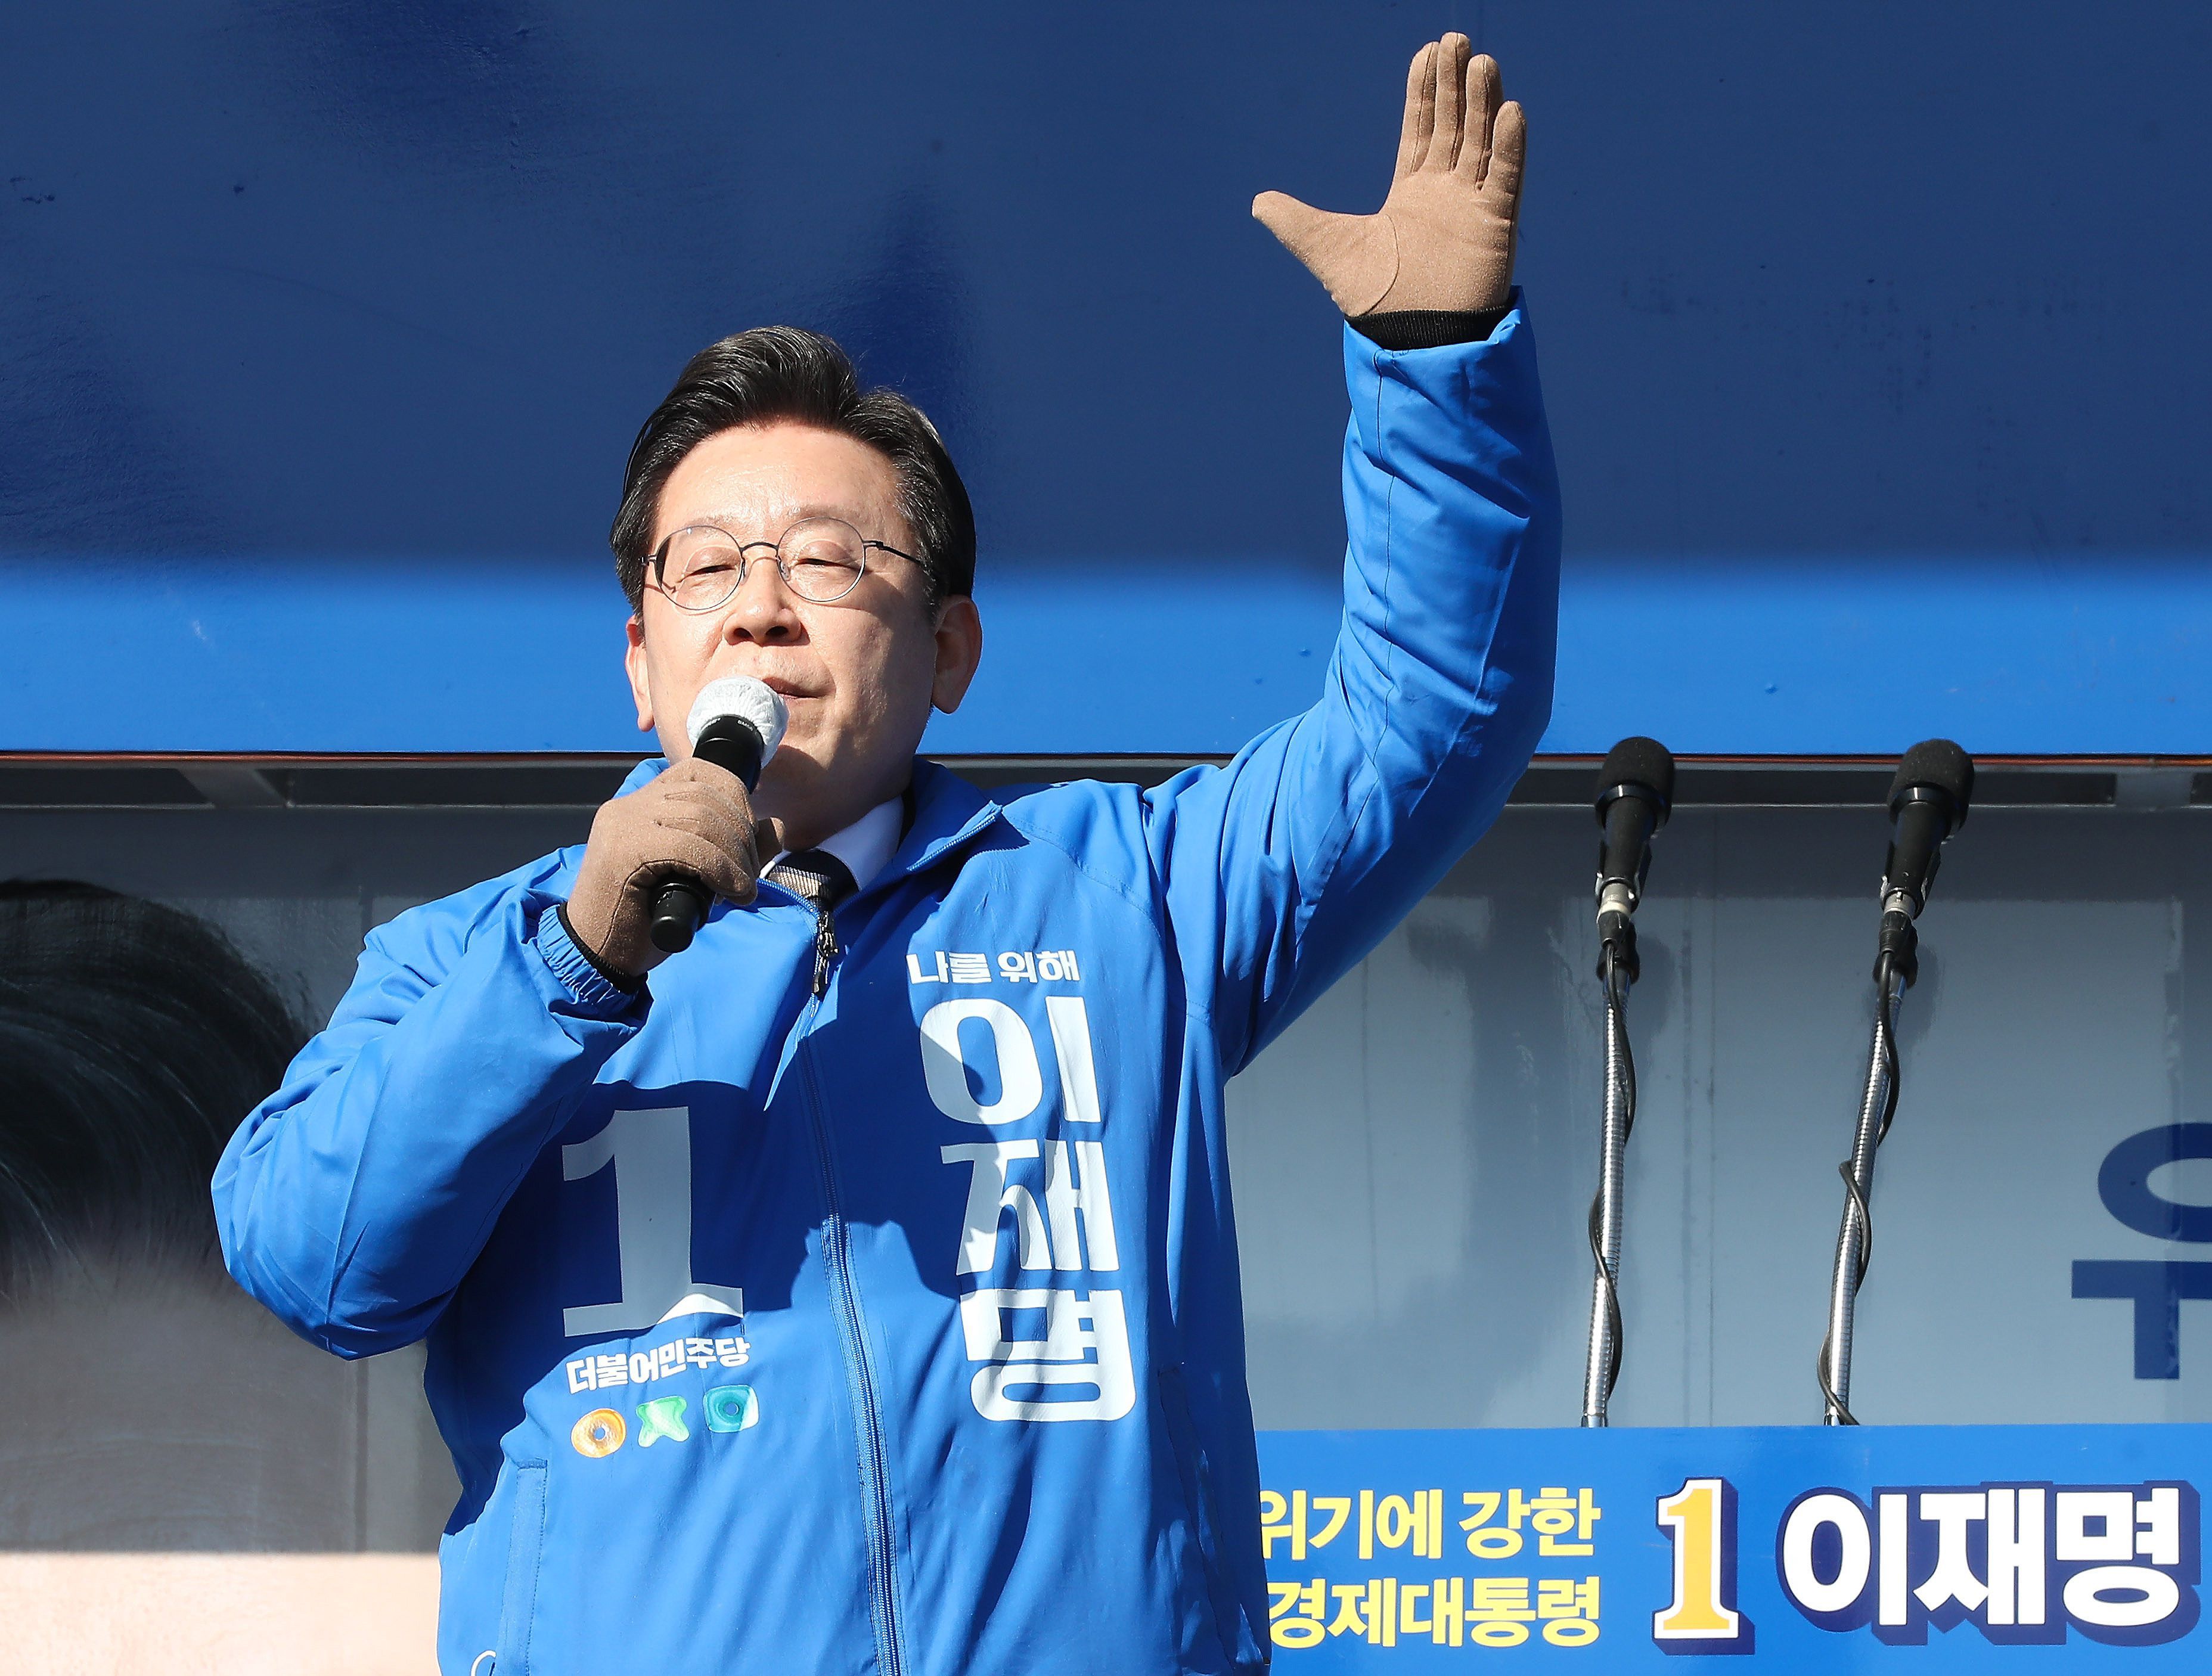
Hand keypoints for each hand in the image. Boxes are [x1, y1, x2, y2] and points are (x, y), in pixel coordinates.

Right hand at [564, 758, 758, 976]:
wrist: (598, 955)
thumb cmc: (645, 919)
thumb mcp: (698, 876)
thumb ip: (733, 850)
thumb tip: (774, 826)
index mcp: (642, 801)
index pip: (700, 771)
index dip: (735, 796)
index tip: (747, 836)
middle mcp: (629, 804)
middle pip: (706, 795)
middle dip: (742, 833)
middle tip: (748, 875)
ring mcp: (623, 824)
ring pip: (700, 817)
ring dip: (735, 855)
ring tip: (741, 888)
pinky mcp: (623, 851)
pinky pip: (688, 846)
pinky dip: (720, 868)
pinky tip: (730, 892)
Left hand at [1253, 34, 1524, 317]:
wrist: (1409, 338)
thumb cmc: (1373, 300)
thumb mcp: (1327, 250)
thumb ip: (1296, 223)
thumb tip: (1258, 202)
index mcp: (1409, 191)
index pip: (1420, 128)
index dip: (1423, 91)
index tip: (1426, 53)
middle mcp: (1444, 192)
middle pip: (1453, 124)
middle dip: (1453, 84)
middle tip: (1454, 41)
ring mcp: (1472, 205)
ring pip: (1480, 141)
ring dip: (1482, 103)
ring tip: (1481, 63)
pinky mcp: (1496, 224)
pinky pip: (1507, 177)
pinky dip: (1509, 146)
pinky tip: (1509, 111)